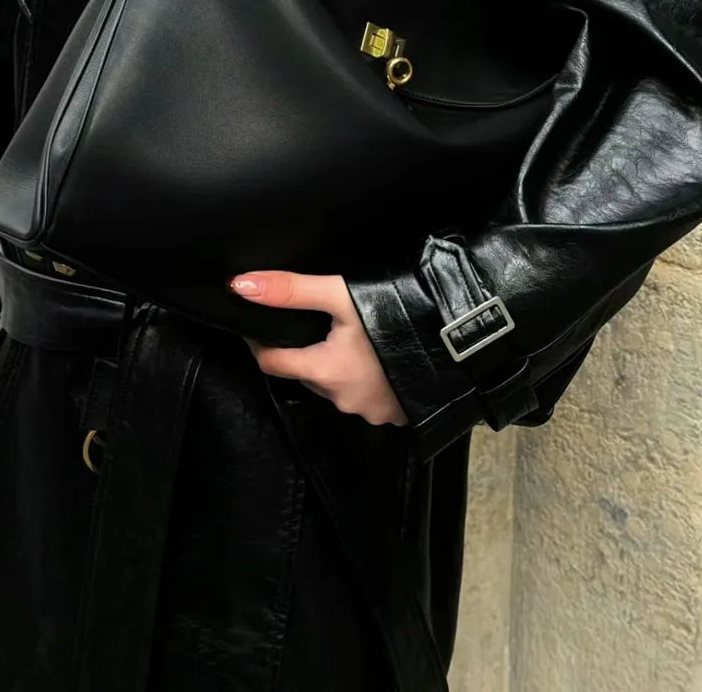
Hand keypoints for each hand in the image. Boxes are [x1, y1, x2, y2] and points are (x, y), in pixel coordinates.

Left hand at [228, 270, 407, 426]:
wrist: (460, 343)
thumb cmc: (397, 317)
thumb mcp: (341, 297)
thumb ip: (292, 290)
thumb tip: (242, 285)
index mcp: (324, 371)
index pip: (272, 362)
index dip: (261, 343)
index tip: (258, 327)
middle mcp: (341, 398)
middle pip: (306, 373)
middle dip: (303, 352)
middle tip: (312, 324)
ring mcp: (370, 411)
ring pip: (336, 386)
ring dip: (335, 367)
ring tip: (348, 339)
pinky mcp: (394, 414)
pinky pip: (366, 397)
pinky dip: (364, 379)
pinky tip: (375, 359)